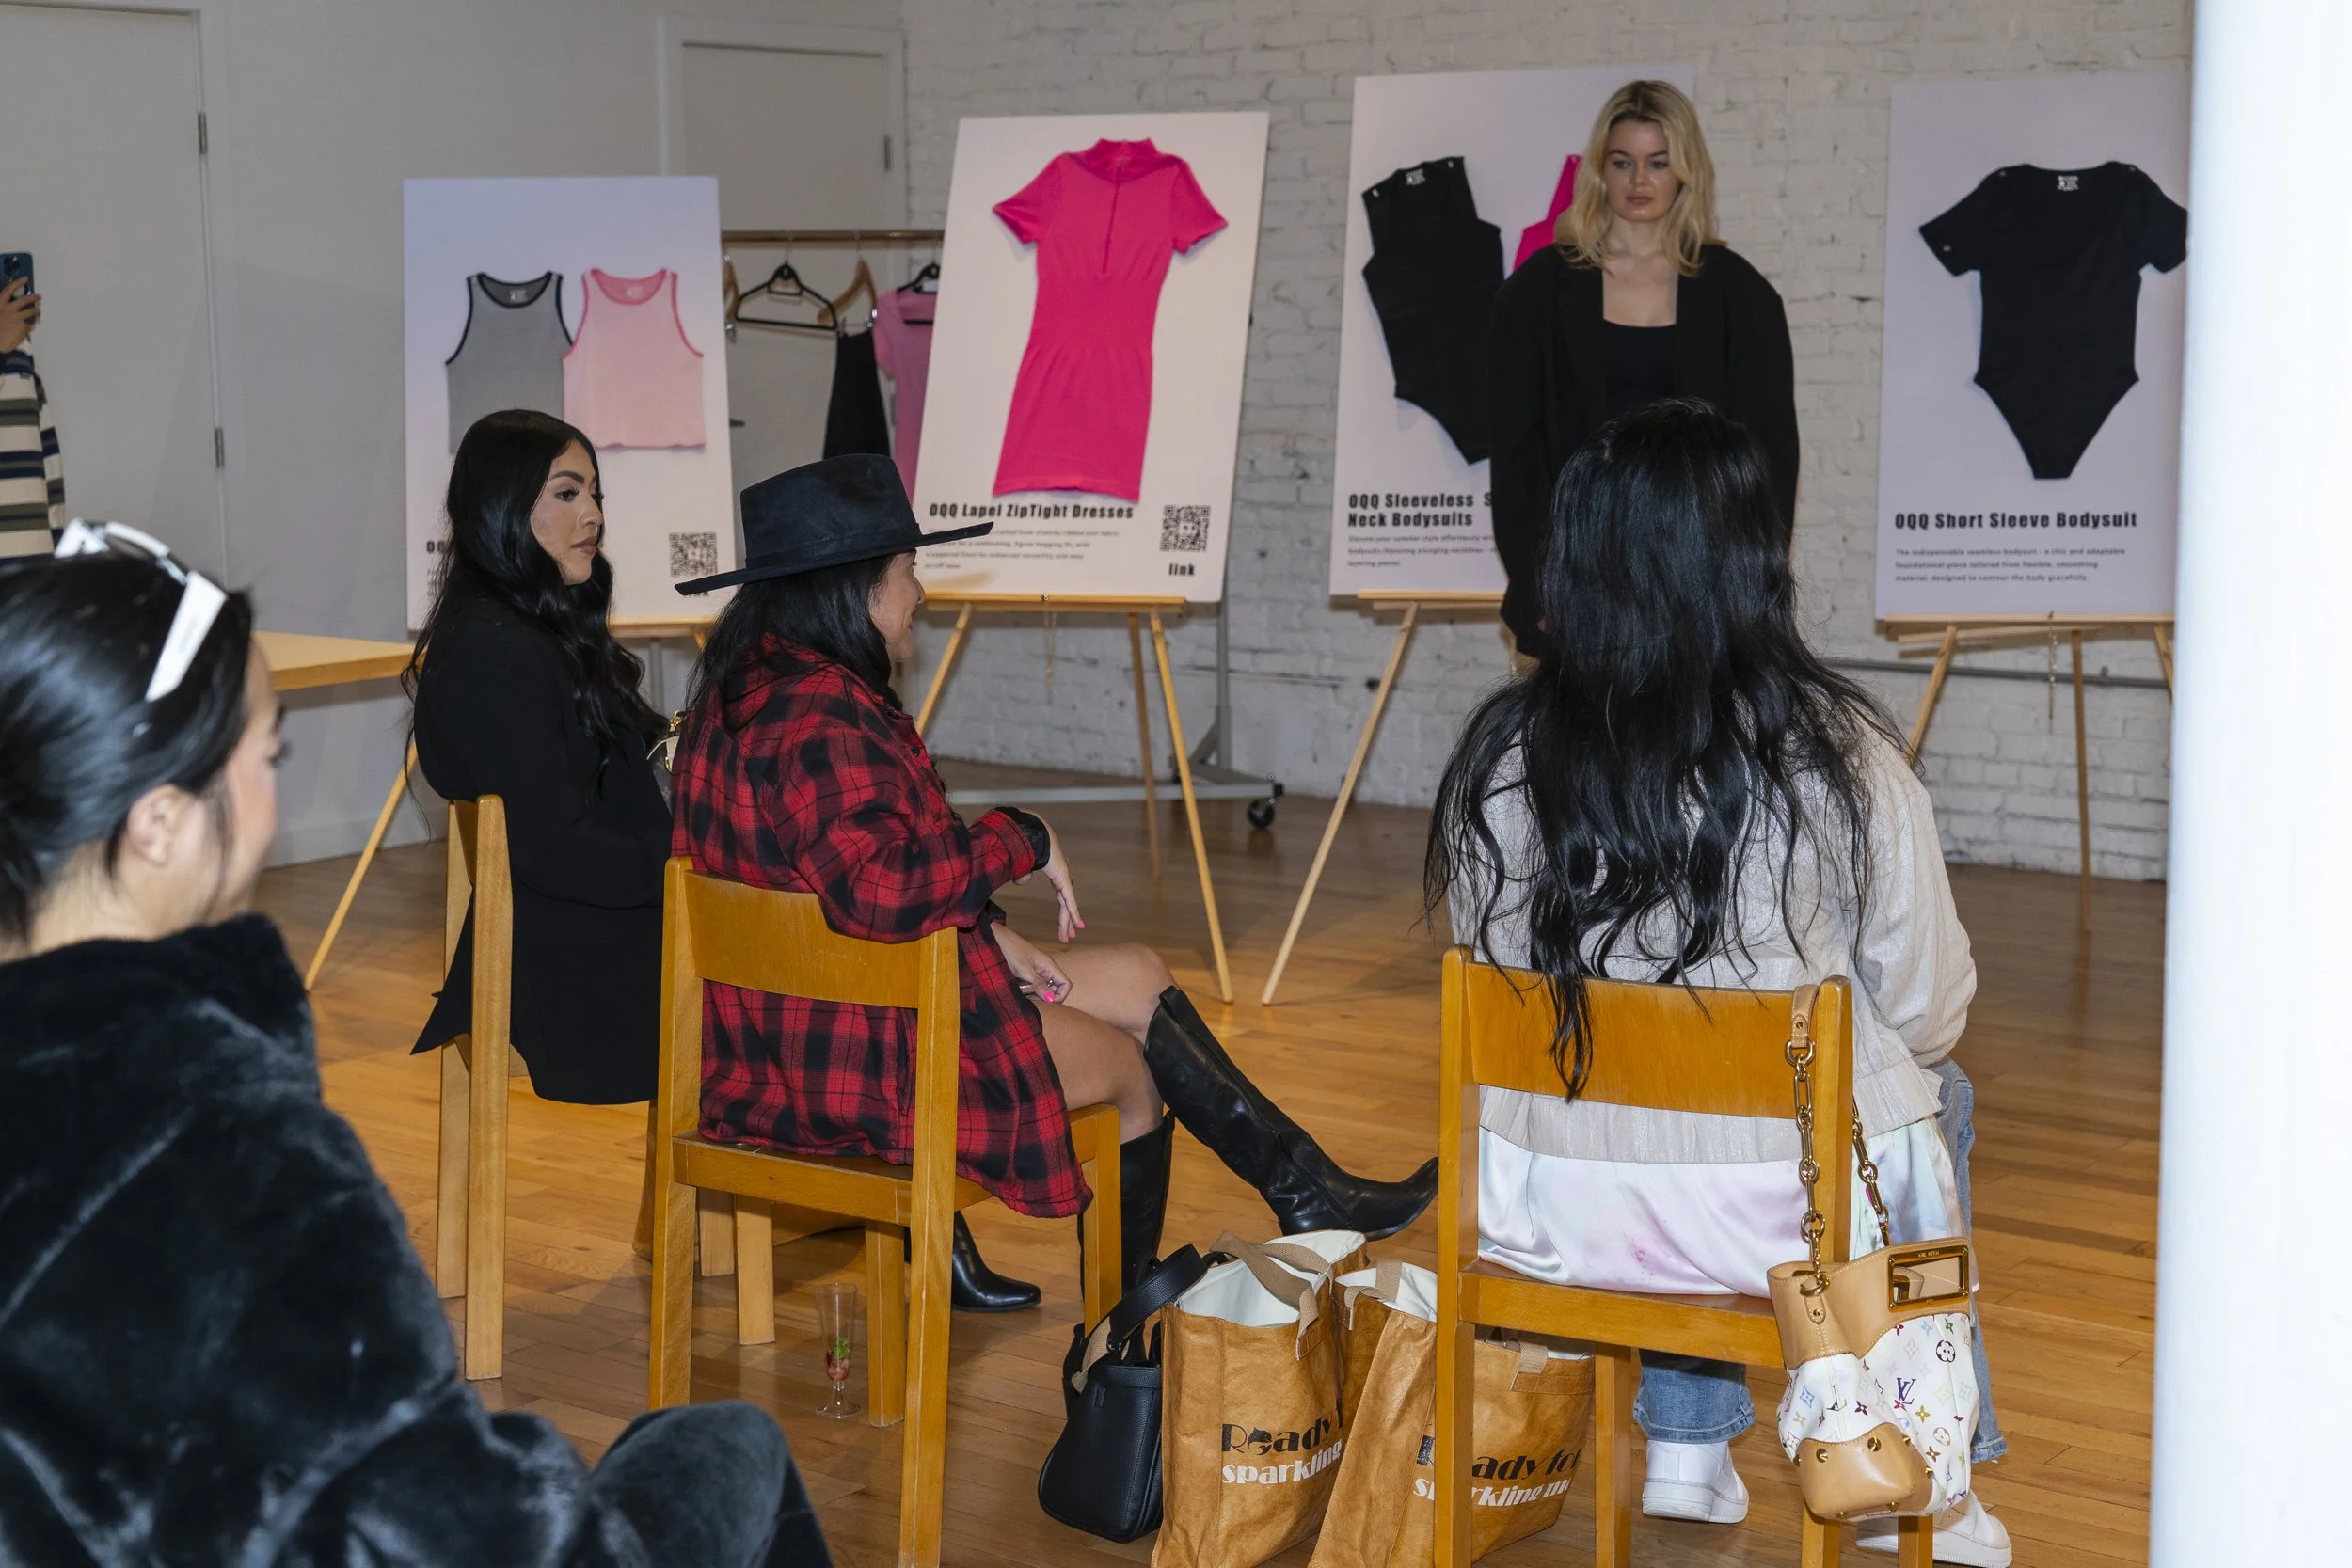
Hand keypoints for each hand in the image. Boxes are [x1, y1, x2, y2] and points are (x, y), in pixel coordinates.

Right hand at [0, 285, 36, 354]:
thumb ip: (3, 308)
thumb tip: (9, 305)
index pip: (8, 290)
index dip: (17, 283)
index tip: (24, 278)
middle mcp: (8, 309)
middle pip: (24, 300)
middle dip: (32, 297)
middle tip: (39, 296)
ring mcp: (17, 318)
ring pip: (31, 311)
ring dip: (36, 310)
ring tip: (38, 310)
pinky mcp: (23, 327)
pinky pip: (30, 324)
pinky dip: (30, 324)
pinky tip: (30, 326)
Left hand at [991, 922, 1070, 1004]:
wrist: (996, 939)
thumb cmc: (1011, 950)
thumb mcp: (1024, 970)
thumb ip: (1038, 984)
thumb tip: (1051, 999)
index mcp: (1049, 966)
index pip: (1066, 984)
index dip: (1060, 996)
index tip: (1047, 1001)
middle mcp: (1045, 969)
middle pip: (1054, 989)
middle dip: (1043, 997)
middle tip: (1030, 997)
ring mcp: (1036, 972)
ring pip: (1042, 990)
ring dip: (1033, 995)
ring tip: (1021, 991)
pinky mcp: (1027, 975)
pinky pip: (1032, 987)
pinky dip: (1026, 991)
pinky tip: (1018, 989)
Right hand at [1014, 817, 1083, 942]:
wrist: (1031, 831)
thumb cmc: (1025, 841)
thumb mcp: (1020, 862)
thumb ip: (1022, 873)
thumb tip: (1022, 881)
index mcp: (1054, 871)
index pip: (1061, 896)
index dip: (1063, 909)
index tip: (1065, 921)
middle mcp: (1062, 875)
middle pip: (1065, 903)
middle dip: (1066, 920)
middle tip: (1068, 936)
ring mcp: (1063, 876)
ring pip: (1067, 905)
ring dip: (1069, 921)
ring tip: (1071, 936)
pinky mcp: (1062, 878)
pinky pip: (1068, 900)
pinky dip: (1073, 913)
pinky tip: (1079, 925)